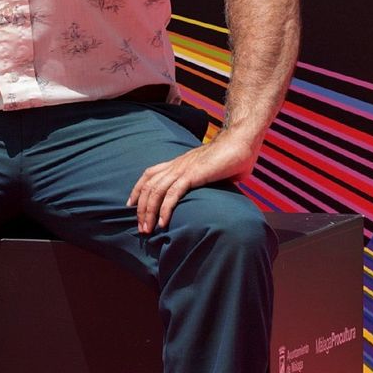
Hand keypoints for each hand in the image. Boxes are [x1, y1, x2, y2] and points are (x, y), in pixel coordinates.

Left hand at [128, 127, 257, 235]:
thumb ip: (206, 183)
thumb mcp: (211, 173)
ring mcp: (183, 169)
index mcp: (178, 163)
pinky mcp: (192, 174)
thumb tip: (211, 198)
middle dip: (141, 208)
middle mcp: (176, 165)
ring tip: (147, 229)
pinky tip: (162, 223)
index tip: (132, 205)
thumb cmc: (231, 158)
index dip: (138, 190)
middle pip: (149, 186)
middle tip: (141, 228)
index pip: (149, 175)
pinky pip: (173, 193)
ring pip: (156, 191)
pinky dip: (165, 209)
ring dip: (149, 212)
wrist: (240, 142)